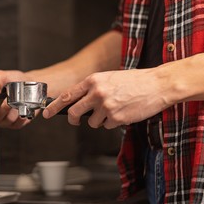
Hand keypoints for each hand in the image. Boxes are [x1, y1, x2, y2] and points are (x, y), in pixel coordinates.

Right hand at [0, 70, 33, 128]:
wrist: (30, 83)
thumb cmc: (14, 80)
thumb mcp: (1, 76)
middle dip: (2, 109)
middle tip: (8, 100)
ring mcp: (7, 119)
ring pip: (6, 121)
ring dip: (13, 111)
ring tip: (18, 102)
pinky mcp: (17, 123)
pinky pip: (17, 124)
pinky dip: (22, 116)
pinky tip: (24, 108)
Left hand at [42, 69, 171, 128]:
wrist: (157, 85)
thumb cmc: (135, 81)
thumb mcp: (109, 78)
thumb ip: (93, 88)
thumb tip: (78, 102)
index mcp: (93, 81)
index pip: (67, 96)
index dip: (54, 106)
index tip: (46, 113)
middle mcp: (97, 93)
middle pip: (74, 112)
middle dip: (74, 119)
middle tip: (77, 120)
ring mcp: (106, 107)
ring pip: (92, 122)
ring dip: (100, 120)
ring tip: (114, 109)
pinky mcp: (117, 118)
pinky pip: (107, 126)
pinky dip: (112, 123)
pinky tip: (123, 112)